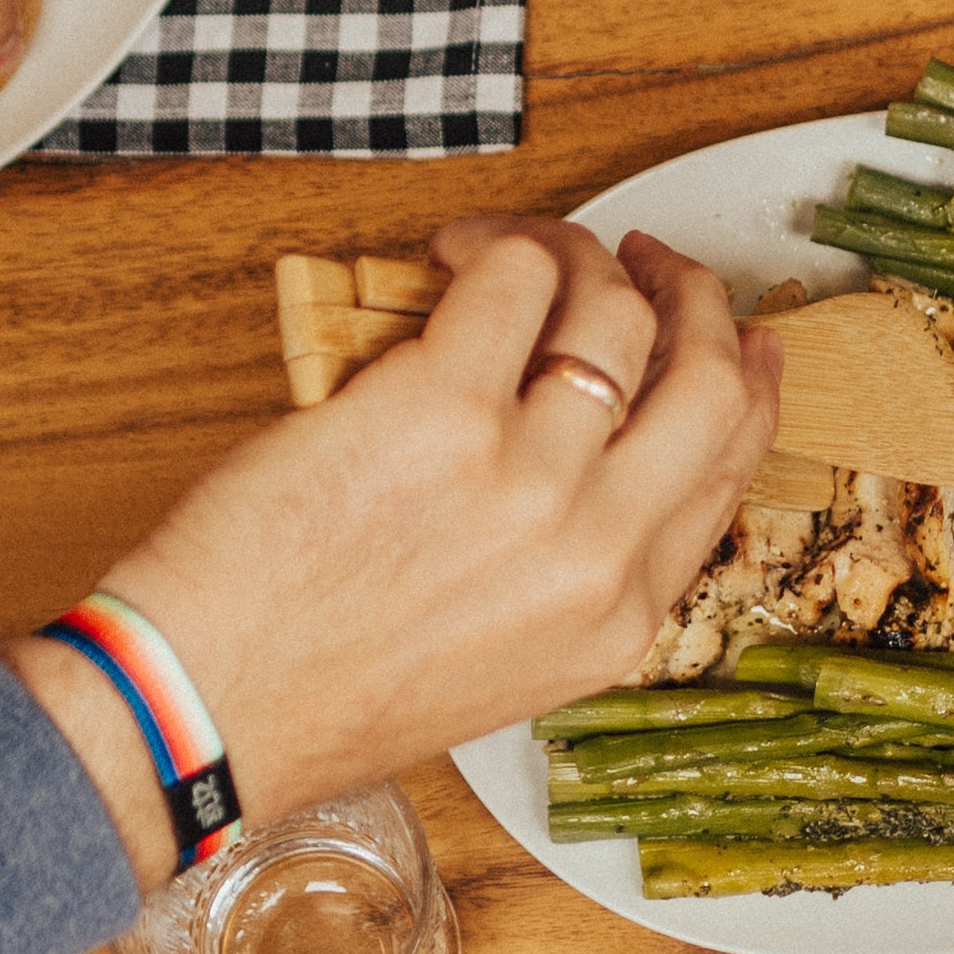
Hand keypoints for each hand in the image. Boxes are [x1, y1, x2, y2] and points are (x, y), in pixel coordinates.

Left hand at [78, 220, 773, 842]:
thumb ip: (566, 576)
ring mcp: (528, 478)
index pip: (727, 470)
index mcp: (615, 622)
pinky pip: (515, 279)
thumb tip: (585, 453)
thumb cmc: (316, 692)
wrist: (209, 707)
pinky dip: (492, 246)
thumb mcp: (498, 669)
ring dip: (578, 254)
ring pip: (616, 312)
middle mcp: (593, 550)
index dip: (744, 382)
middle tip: (642, 259)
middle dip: (690, 295)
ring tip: (516, 252)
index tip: (736, 337)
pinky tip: (448, 258)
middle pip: (707, 380)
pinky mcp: (441, 410)